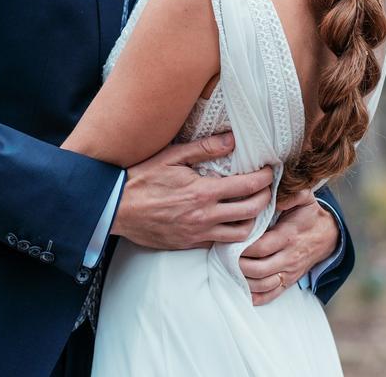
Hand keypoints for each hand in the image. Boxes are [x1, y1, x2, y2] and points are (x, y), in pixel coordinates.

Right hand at [112, 132, 273, 250]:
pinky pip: (220, 245)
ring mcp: (198, 233)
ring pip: (241, 234)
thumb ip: (203, 148)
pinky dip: (231, 235)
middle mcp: (205, 216)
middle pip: (252, 212)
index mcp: (203, 192)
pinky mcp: (189, 245)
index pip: (247, 187)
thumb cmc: (141, 180)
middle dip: (266, 199)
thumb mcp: (170, 157)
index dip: (265, 178)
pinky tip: (230, 223)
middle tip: (267, 188)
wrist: (115, 209)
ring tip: (252, 207)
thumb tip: (231, 140)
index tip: (270, 171)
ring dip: (253, 221)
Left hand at [239, 189, 336, 305]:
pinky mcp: (288, 282)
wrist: (328, 236)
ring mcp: (288, 272)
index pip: (261, 248)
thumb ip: (292, 194)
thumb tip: (277, 198)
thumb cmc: (310, 215)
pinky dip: (255, 297)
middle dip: (238, 264)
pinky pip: (271, 295)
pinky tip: (242, 291)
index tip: (229, 240)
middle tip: (223, 255)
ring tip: (228, 269)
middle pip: (258, 269)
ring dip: (243, 280)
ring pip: (262, 285)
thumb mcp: (305, 198)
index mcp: (288, 237)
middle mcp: (288, 258)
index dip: (242, 247)